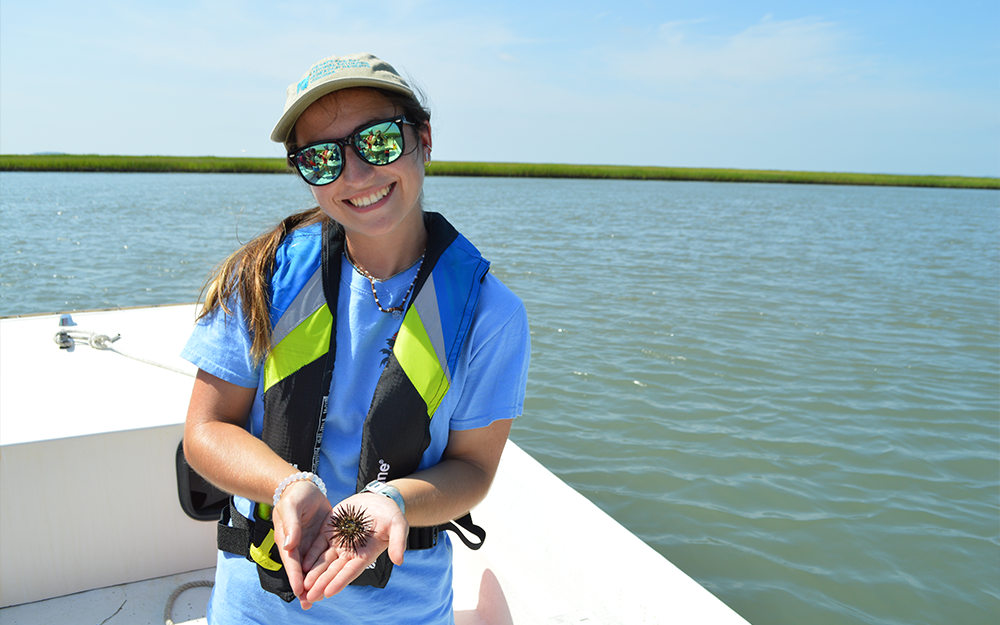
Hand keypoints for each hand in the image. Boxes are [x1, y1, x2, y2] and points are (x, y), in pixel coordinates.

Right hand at [271, 479, 332, 609]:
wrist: (304, 486)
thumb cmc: (295, 495)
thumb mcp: (292, 506)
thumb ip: (291, 525)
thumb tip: (288, 544)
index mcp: (288, 539)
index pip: (292, 561)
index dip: (295, 576)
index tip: (300, 590)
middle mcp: (298, 545)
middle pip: (301, 570)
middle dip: (304, 587)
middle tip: (309, 605)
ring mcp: (310, 543)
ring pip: (313, 566)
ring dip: (316, 581)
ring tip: (321, 597)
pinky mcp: (321, 538)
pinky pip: (324, 555)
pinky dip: (326, 568)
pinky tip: (333, 578)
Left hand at [301, 492, 408, 602]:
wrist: (378, 499)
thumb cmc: (390, 514)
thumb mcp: (398, 525)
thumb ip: (398, 542)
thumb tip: (399, 560)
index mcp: (365, 554)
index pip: (350, 571)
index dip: (340, 581)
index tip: (328, 592)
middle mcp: (349, 552)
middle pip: (333, 571)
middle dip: (321, 584)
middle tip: (310, 596)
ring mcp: (338, 543)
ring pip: (322, 561)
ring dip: (313, 574)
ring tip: (303, 586)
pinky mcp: (329, 531)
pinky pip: (317, 545)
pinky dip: (310, 555)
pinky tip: (301, 564)